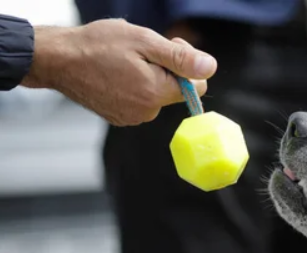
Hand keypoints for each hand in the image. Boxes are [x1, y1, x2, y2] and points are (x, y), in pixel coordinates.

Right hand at [21, 19, 217, 125]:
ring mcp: (132, 118)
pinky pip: (141, 102)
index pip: (197, 86)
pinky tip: (116, 74)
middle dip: (168, 71)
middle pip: (176, 92)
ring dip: (150, 78)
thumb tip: (210, 68)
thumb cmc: (97, 45)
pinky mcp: (120, 118)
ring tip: (125, 62)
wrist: (57, 60)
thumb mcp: (144, 42)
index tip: (168, 48)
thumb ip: (180, 58)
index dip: (187, 65)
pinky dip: (135, 87)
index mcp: (156, 93)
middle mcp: (147, 112)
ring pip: (158, 96)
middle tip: (144, 51)